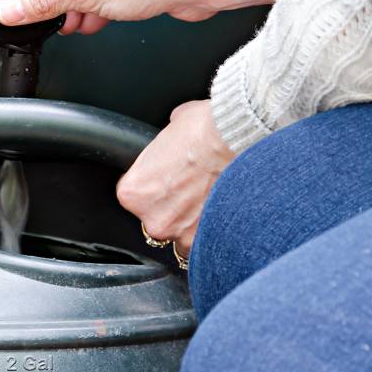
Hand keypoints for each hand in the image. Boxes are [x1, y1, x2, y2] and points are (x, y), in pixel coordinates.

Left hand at [116, 100, 234, 256]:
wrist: (238, 139)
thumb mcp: (171, 127)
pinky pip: (206, 244)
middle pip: (156, 220)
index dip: (151, 186)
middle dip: (172, 208)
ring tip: (209, 202)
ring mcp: (182, 234)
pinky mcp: (211, 240)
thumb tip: (172, 143)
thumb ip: (164, 145)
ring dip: (192, 224)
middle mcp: (154, 219)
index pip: (133, 197)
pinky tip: (223, 215)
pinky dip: (213, 232)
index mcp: (134, 193)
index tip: (165, 179)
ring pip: (181, 237)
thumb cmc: (205, 129)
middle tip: (191, 189)